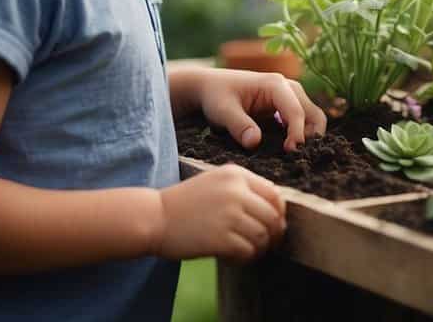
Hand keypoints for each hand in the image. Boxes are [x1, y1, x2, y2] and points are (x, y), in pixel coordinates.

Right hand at [155, 164, 284, 260]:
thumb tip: (275, 210)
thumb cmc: (184, 203)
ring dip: (260, 248)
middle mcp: (236, 191)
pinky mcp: (221, 238)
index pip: (274, 194)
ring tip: (247, 251)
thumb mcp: (215, 182)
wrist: (154, 216)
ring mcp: (229, 215)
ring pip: (263, 236)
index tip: (274, 225)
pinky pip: (248, 251)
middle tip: (267, 244)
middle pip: (273, 216)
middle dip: (274, 234)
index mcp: (236, 174)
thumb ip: (243, 189)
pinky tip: (234, 257)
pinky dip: (246, 258)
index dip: (278, 213)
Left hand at [200, 70, 326, 151]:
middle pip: (314, 114)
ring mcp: (291, 96)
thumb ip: (239, 126)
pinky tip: (286, 150)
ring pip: (313, 118)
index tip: (289, 152)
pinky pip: (303, 121)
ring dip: (308, 137)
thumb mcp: (222, 111)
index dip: (297, 134)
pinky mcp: (287, 106)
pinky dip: (301, 136)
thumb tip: (255, 143)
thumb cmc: (217, 95)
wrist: (211, 86)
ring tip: (291, 155)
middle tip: (294, 157)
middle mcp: (289, 88)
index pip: (296, 111)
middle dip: (310, 137)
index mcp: (276, 84)